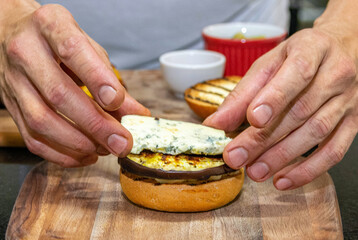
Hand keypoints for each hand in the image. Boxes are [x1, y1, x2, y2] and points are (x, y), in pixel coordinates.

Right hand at [0, 3, 149, 166]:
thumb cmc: (57, 40)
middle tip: (121, 142)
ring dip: (78, 143)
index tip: (117, 101)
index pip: (72, 51)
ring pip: (42, 120)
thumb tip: (136, 113)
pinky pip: (31, 137)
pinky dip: (61, 154)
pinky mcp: (10, 106)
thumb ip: (110, 78)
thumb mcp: (87, 47)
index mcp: (50, 26)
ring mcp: (13, 81)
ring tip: (106, 149)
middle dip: (95, 124)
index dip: (96, 78)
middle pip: (59, 94)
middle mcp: (26, 52)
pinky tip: (84, 155)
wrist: (12, 33)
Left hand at [204, 26, 357, 189]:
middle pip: (300, 111)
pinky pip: (335, 151)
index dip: (275, 97)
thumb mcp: (268, 64)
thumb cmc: (299, 57)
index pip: (297, 73)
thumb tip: (215, 124)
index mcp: (313, 49)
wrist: (344, 50)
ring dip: (282, 157)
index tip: (253, 119)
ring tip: (254, 171)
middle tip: (237, 157)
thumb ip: (242, 93)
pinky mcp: (353, 123)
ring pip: (316, 132)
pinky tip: (282, 180)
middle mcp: (335, 74)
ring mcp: (348, 100)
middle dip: (264, 138)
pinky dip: (308, 170)